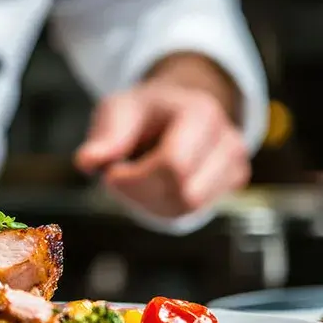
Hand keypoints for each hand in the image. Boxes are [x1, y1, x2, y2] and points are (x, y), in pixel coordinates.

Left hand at [74, 83, 249, 217]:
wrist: (173, 109)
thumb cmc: (143, 111)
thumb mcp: (118, 110)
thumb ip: (105, 136)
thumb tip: (87, 162)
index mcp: (200, 113)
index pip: (172, 166)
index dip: (135, 178)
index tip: (111, 170)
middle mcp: (227, 139)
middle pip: (183, 193)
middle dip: (140, 193)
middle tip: (119, 176)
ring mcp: (234, 162)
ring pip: (187, 208)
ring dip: (149, 202)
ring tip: (136, 178)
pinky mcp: (233, 182)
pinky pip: (191, 212)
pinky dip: (163, 206)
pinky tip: (154, 185)